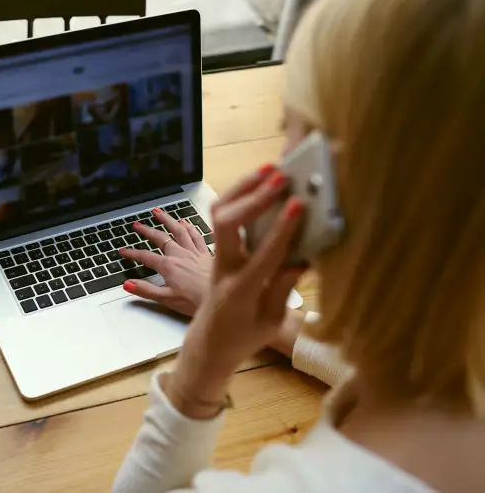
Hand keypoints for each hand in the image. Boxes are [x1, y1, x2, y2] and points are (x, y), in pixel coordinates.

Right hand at [119, 208, 212, 315]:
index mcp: (169, 266)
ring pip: (179, 230)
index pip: (145, 257)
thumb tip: (128, 284)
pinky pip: (197, 235)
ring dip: (167, 220)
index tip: (123, 251)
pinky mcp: (207, 254)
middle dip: (147, 230)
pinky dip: (190, 227)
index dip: (132, 253)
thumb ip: (146, 290)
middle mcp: (181, 255)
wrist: (225, 297)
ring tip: (158, 212)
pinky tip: (186, 222)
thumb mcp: (167, 299)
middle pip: (161, 238)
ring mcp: (195, 252)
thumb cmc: (197, 302)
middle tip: (137, 225)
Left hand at [165, 166, 307, 418]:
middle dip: (252, 197)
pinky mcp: (216, 249)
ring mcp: (215, 257)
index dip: (281, 229)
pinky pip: (222, 217)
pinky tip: (259, 182)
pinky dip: (239, 195)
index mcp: (241, 292)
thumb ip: (283, 289)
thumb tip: (302, 259)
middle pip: (226, 224)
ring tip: (269, 169)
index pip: (263, 255)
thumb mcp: (270, 321)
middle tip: (279, 177)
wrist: (210, 343)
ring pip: (219, 214)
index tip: (297, 205)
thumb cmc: (244, 337)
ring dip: (242, 188)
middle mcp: (224, 269)